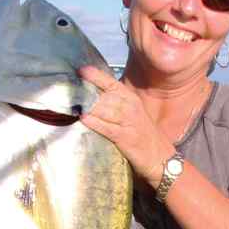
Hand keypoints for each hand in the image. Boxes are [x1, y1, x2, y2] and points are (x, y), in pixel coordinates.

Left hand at [78, 66, 174, 188]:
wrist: (161, 158)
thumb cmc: (145, 137)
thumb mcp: (133, 115)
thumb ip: (116, 105)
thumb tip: (92, 98)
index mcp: (131, 99)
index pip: (111, 82)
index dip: (95, 75)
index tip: (81, 70)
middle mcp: (130, 107)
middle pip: (103, 94)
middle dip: (85, 91)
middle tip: (67, 88)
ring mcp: (128, 121)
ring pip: (103, 108)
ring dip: (86, 105)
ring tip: (70, 101)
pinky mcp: (124, 137)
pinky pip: (105, 127)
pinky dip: (93, 122)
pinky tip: (82, 118)